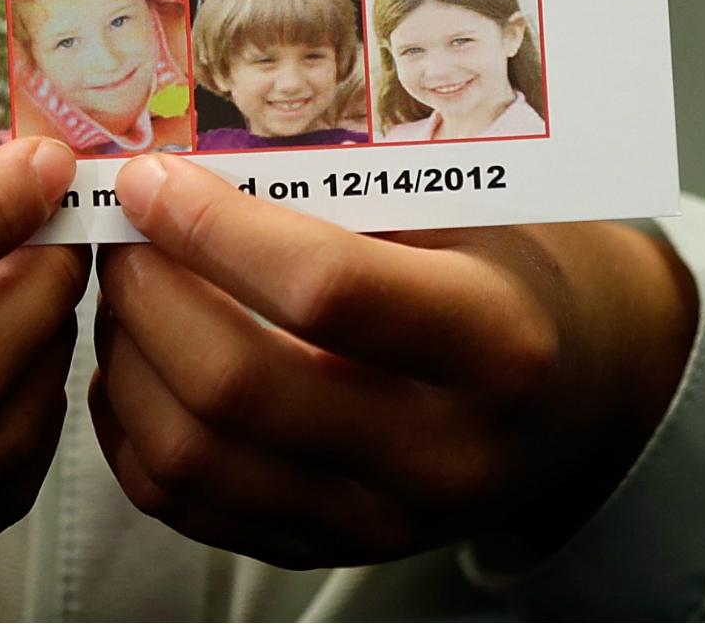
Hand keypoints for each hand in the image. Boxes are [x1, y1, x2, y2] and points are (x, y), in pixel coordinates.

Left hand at [90, 155, 697, 570]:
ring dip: (125, 353)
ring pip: (192, 454)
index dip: (214, 227)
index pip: (326, 289)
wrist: (582, 394)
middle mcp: (442, 454)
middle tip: (123, 227)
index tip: (153, 180)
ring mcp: (380, 521)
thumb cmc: (514, 270)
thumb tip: (188, 156)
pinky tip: (138, 357)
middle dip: (148, 289)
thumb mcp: (471, 212)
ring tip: (125, 284)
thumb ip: (348, 191)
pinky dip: (131, 425)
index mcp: (495, 346)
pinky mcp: (324, 549)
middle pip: (238, 384)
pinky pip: (183, 503)